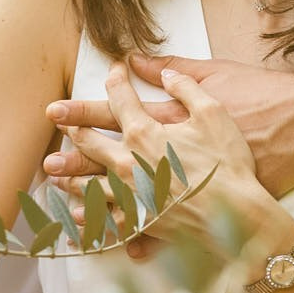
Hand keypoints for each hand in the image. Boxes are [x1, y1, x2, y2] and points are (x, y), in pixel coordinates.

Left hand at [48, 64, 274, 261]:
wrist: (239, 214)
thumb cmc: (228, 163)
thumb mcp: (213, 111)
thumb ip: (186, 85)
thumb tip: (164, 70)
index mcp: (144, 133)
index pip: (119, 99)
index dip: (115, 79)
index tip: (113, 69)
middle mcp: (128, 164)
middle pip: (90, 142)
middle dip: (72, 126)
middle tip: (56, 117)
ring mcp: (130, 195)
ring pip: (89, 184)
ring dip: (69, 176)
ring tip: (54, 173)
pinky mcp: (139, 222)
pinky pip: (106, 222)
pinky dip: (90, 221)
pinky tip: (77, 220)